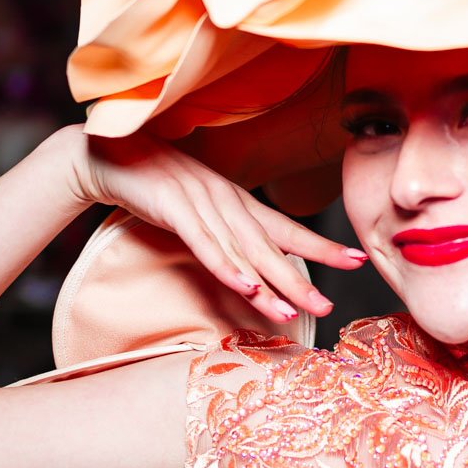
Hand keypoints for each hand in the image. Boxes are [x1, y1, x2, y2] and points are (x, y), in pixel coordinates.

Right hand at [61, 125, 366, 323]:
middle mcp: (229, 203)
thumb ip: (227, 234)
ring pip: (242, 252)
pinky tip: (243, 286)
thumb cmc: (157, 186)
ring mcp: (203, 204)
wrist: (109, 156)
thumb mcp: (201, 210)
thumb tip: (253, 266)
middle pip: (271, 249)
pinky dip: (224, 266)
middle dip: (302, 280)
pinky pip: (203, 243)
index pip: (288, 230)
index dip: (323, 247)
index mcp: (239, 204)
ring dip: (267, 284)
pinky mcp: (175, 208)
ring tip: (292, 311)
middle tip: (328, 306)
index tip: (359, 260)